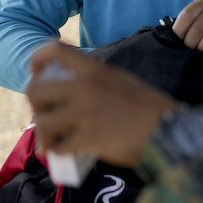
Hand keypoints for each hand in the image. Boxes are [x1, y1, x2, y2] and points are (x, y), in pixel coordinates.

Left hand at [26, 43, 176, 166]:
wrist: (168, 131)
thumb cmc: (150, 109)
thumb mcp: (122, 82)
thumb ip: (96, 82)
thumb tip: (71, 94)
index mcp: (95, 70)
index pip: (54, 51)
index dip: (37, 60)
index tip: (38, 74)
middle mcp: (85, 87)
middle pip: (34, 90)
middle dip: (35, 106)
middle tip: (46, 114)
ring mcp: (84, 112)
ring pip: (41, 122)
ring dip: (43, 134)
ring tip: (52, 140)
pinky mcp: (87, 137)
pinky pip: (58, 145)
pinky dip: (57, 151)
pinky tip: (64, 151)